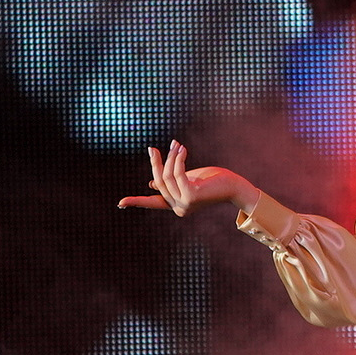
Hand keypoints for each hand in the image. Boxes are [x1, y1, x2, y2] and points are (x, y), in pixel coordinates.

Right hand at [117, 141, 255, 216]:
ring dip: (170, 158)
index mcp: (176, 205)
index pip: (153, 203)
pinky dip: (178, 159)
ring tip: (176, 146)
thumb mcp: (189, 181)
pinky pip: (177, 174)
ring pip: (167, 177)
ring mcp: (185, 204)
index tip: (120, 203)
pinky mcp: (191, 195)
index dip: (137, 202)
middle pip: (159, 182)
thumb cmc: (214, 182)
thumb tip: (151, 183)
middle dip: (156, 164)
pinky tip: (181, 149)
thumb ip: (172, 182)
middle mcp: (179, 208)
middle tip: (153, 149)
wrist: (236, 186)